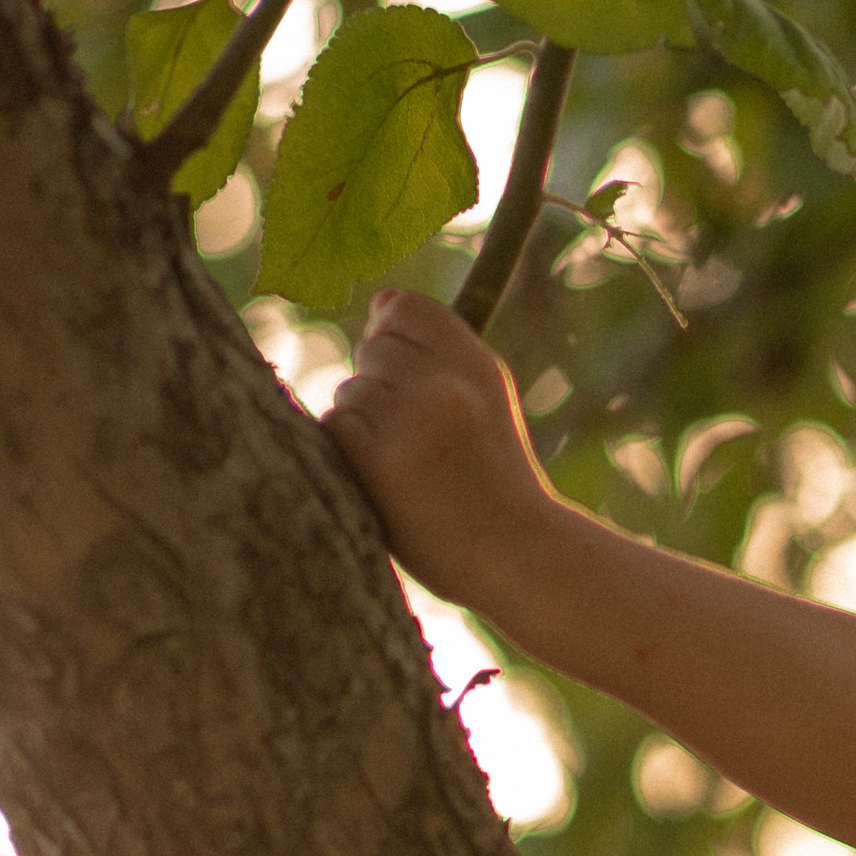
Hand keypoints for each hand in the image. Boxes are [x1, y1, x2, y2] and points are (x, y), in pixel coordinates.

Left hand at [321, 289, 569, 613]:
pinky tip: (385, 478)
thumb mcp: (489, 402)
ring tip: (408, 464)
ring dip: (364, 424)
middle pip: (372, 348)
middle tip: (418, 438)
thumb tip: (380, 301)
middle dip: (380, 385)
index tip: (410, 376)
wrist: (519, 554)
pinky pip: (336, 425)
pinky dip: (349, 451)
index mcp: (477, 365)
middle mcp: (448, 384)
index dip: (392, 335)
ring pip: (351, 390)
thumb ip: (440, 353)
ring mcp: (414, 420)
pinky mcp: (381, 459)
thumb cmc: (494, 480)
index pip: (403, 308)